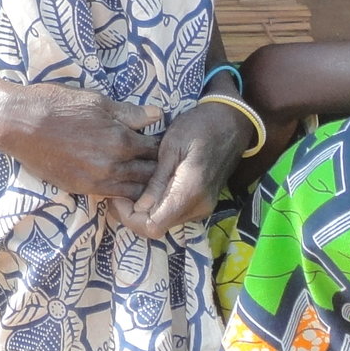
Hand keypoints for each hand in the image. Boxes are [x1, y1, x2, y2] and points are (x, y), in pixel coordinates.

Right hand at [0, 81, 160, 199]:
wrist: (18, 124)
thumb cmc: (56, 105)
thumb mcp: (96, 101)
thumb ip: (129, 113)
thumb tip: (158, 115)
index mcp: (120, 141)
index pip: (156, 150)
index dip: (164, 146)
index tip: (167, 143)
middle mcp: (112, 167)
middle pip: (149, 175)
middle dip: (158, 168)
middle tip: (162, 162)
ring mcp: (95, 182)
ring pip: (133, 192)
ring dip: (142, 184)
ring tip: (145, 175)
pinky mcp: (80, 189)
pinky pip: (111, 197)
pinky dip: (122, 192)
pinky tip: (124, 183)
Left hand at [118, 98, 248, 238]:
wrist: (231, 122)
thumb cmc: (200, 127)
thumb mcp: (172, 147)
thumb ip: (156, 180)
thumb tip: (139, 207)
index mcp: (190, 192)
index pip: (152, 226)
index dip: (129, 217)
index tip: (118, 196)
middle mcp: (198, 208)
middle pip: (156, 228)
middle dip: (133, 214)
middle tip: (119, 191)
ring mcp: (202, 208)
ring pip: (164, 222)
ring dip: (144, 211)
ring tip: (131, 187)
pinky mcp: (202, 204)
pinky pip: (173, 214)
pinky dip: (157, 207)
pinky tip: (148, 188)